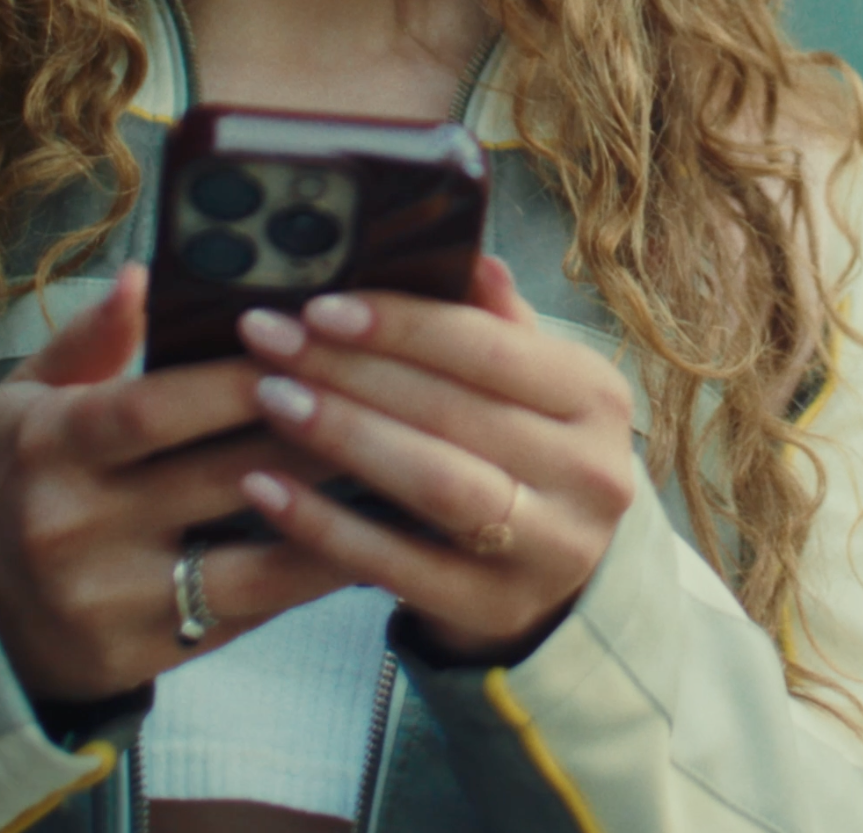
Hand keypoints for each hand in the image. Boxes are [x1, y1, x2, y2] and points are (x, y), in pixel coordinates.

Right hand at [0, 265, 354, 700]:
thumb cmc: (23, 478)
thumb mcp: (26, 400)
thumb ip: (88, 340)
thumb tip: (144, 276)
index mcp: (48, 445)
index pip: (157, 406)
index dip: (238, 376)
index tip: (313, 338)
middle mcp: (72, 525)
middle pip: (220, 474)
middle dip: (315, 432)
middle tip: (396, 395)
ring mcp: (109, 598)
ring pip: (252, 554)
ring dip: (337, 509)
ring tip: (409, 466)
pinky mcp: (144, 653)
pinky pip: (252, 609)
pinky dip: (315, 571)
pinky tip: (375, 536)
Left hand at [233, 255, 637, 663]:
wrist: (553, 576)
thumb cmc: (525, 454)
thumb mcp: (531, 384)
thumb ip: (498, 323)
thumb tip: (471, 255)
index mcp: (598, 398)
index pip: (491, 348)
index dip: (403, 325)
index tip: (320, 306)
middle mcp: (591, 473)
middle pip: (454, 411)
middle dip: (351, 370)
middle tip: (270, 340)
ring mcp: (550, 549)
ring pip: (434, 482)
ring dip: (343, 435)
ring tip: (269, 397)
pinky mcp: (495, 608)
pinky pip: (395, 562)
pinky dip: (324, 524)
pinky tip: (264, 487)